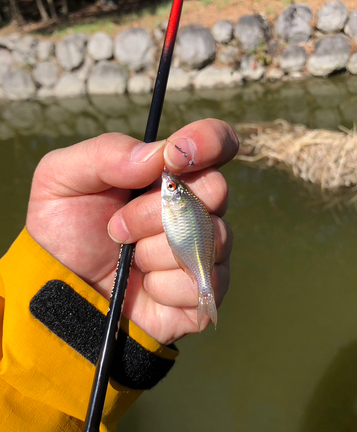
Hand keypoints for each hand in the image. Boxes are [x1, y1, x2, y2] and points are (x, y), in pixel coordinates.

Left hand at [26, 119, 238, 344]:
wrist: (62, 283)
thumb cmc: (65, 225)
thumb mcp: (62, 177)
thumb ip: (105, 153)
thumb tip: (157, 155)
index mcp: (169, 172)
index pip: (218, 141)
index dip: (208, 141)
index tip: (172, 159)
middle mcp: (196, 206)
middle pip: (215, 190)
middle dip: (154, 211)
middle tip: (116, 227)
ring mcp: (205, 249)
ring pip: (206, 239)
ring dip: (152, 251)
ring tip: (125, 257)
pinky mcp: (203, 290)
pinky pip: (201, 283)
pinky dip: (162, 286)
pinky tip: (143, 285)